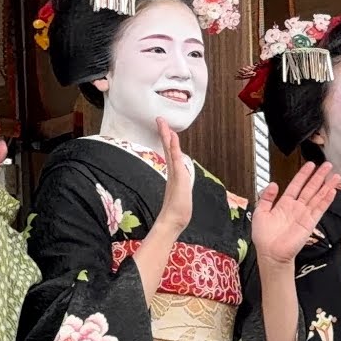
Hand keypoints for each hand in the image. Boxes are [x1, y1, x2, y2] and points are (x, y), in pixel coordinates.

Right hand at [156, 118, 192, 233]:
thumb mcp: (181, 194)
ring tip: (163, 124)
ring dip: (167, 136)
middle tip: (159, 119)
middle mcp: (172, 171)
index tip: (164, 128)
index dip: (167, 140)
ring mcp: (174, 174)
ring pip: (170, 151)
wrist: (174, 221)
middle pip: (168, 148)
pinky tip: (173, 139)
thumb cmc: (177, 210)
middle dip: (164, 133)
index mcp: (174, 173)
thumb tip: (177, 186)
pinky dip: (174, 148)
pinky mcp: (177, 178)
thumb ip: (178, 187)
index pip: (170, 152)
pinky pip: (176, 159)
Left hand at [251, 162, 339, 264]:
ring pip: (318, 196)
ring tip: (335, 176)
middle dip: (319, 176)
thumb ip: (266, 197)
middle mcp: (296, 208)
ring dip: (327, 186)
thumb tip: (273, 184)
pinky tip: (333, 191)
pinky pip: (319, 209)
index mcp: (284, 204)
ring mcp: (304, 215)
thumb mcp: (260, 212)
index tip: (310, 165)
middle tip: (327, 166)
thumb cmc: (264, 237)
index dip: (303, 175)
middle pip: (310, 188)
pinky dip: (327, 200)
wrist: (270, 253)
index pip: (296, 185)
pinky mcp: (310, 223)